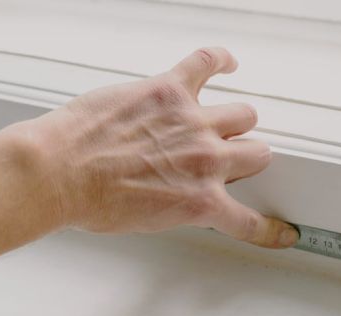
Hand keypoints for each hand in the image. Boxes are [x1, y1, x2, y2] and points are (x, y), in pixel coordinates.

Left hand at [25, 47, 297, 247]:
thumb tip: (182, 195)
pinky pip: (208, 62)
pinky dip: (220, 60)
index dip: (270, 229)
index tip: (282, 231)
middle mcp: (206, 161)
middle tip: (228, 157)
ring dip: (235, 120)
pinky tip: (225, 64)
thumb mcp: (145, 221)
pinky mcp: (169, 90)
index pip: (250, 222)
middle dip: (246, 157)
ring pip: (244, 113)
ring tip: (219, 120)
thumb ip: (178, 206)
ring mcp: (192, 122)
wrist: (58, 173)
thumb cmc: (90, 201)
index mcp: (200, 202)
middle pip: (257, 153)